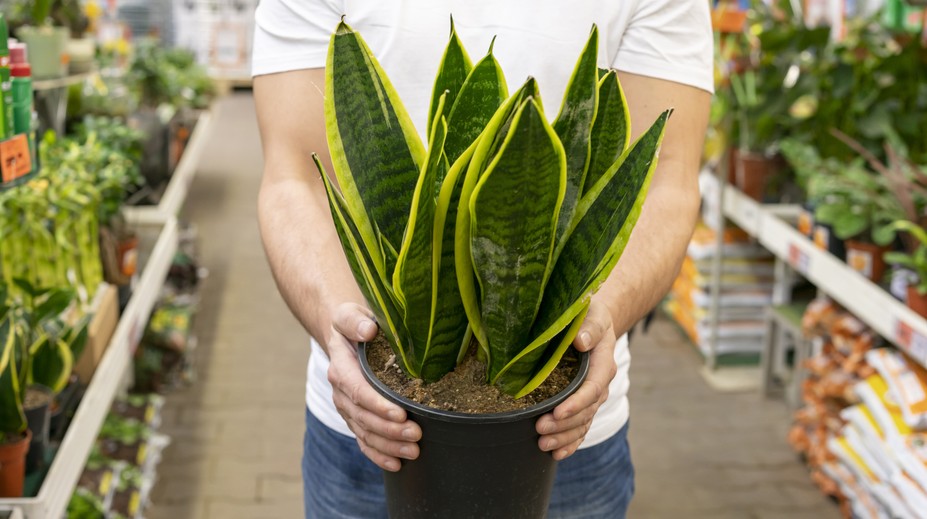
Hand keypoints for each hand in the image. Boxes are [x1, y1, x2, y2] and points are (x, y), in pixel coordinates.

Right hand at [326, 303, 421, 470]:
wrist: (344, 336)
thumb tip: (369, 330)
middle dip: (390, 430)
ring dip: (389, 445)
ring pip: (365, 433)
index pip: (358, 391)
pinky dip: (378, 455)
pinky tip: (396, 465)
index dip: (378, 405)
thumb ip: (355, 321)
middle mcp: (341, 392)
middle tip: (417, 435)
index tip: (401, 413)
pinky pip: (364, 441)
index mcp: (341, 368)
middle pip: (364, 417)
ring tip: (414, 451)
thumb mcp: (349, 314)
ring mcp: (348, 408)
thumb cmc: (353, 324)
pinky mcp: (355, 417)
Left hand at [535, 299, 617, 459]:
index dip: (576, 403)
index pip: (592, 388)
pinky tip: (556, 454)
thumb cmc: (589, 314)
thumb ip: (589, 327)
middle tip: (539, 429)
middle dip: (564, 424)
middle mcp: (600, 384)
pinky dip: (570, 442)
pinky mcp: (583, 404)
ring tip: (543, 444)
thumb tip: (581, 341)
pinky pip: (581, 427)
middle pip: (586, 411)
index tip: (557, 411)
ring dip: (564, 437)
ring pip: (583, 423)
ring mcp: (592, 397)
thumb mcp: (592, 314)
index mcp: (603, 364)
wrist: (593, 321)